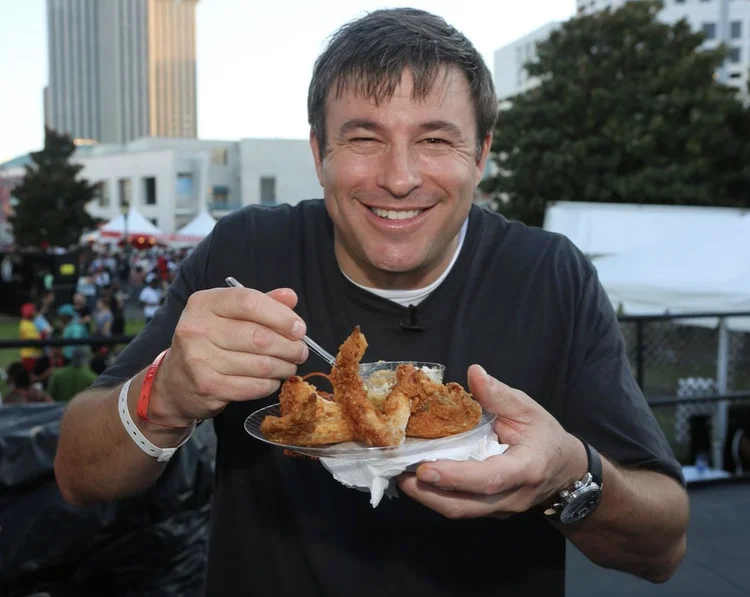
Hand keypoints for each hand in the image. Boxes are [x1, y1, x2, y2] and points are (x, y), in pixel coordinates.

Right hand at [148, 287, 308, 424]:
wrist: (174, 382)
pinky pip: (254, 386)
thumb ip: (260, 304)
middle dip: (290, 347)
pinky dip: (270, 384)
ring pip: (261, 365)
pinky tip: (271, 379)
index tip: (299, 329)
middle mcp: (197, 328)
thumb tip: (290, 298)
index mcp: (204, 303)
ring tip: (289, 365)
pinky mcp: (208, 387)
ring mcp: (199, 359)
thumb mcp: (228, 314)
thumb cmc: (209, 342)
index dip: (281, 316)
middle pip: (260, 337)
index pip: (250, 302)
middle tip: (300, 351)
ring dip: (284, 367)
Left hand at [397, 365, 586, 519]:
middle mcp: (512, 496)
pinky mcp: (491, 512)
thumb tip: (474, 372)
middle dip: (429, 494)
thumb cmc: (544, 435)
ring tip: (401, 476)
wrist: (564, 469)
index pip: (488, 478)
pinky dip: (438, 497)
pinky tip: (419, 480)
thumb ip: (498, 394)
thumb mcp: (527, 408)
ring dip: (428, 497)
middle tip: (400, 473)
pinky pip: (463, 508)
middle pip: (467, 506)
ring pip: (461, 511)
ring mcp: (501, 509)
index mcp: (525, 468)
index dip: (455, 476)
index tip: (425, 468)